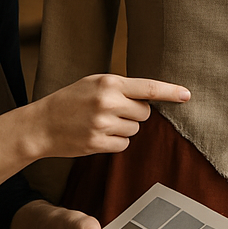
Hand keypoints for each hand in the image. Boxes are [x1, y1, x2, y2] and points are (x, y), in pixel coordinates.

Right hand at [34, 74, 189, 159]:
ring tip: (101, 123)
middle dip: (135, 114)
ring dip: (124, 129)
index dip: (170, 92)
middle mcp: (108, 102)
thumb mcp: (93, 83)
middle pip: (145, 113)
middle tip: (114, 111)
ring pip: (135, 130)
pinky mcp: (98, 144)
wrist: (41, 124)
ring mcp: (103, 124)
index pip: (148, 88)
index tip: (187, 95)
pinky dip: (116, 142)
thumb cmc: (70, 101)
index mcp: (109, 83)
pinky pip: (124, 145)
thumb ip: (120, 87)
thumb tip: (152, 98)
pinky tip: (98, 135)